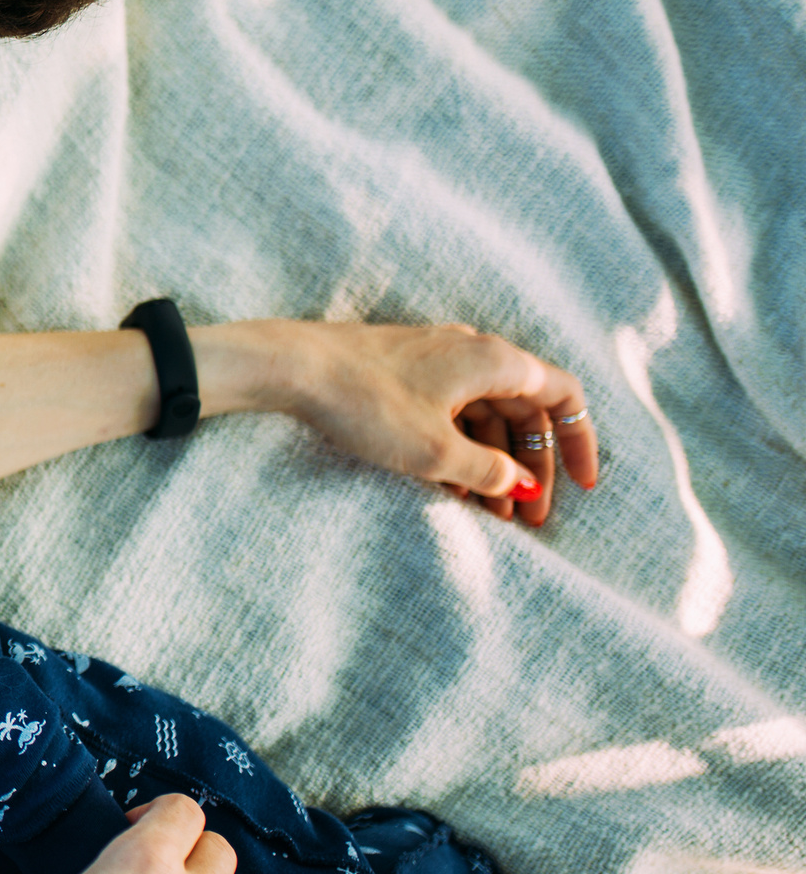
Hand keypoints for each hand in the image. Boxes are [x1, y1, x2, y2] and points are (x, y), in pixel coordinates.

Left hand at [232, 321, 599, 526]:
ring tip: (490, 515)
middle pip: (523, 413)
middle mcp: (470, 351)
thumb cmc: (366, 403)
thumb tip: (522, 486)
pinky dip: (459, 449)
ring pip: (483, 415)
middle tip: (529, 521)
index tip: (583, 487)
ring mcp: (434, 359)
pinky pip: (449, 412)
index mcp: (495, 361)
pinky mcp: (402, 372)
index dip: (579, 442)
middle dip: (531, 469)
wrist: (290, 367)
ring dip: (494, 465)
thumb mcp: (436, 453)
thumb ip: (489, 472)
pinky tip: (450, 489)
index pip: (563, 397)